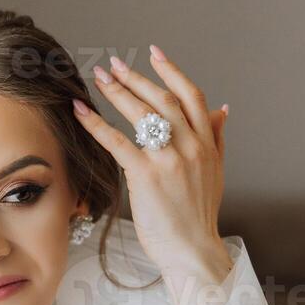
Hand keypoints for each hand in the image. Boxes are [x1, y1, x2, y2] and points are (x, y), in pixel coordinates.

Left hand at [72, 45, 231, 279]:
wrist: (193, 250)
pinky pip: (117, 141)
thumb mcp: (216, 172)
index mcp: (207, 143)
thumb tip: (222, 109)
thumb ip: (217, 138)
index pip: (191, 96)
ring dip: (117, 92)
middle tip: (114, 65)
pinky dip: (97, 123)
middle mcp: (191, 146)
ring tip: (100, 80)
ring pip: (141, 114)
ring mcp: (169, 159)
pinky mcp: (146, 175)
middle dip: (136, 78)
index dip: (171, 71)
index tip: (154, 54)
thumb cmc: (198, 216)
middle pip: (162, 99)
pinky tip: (82, 111)